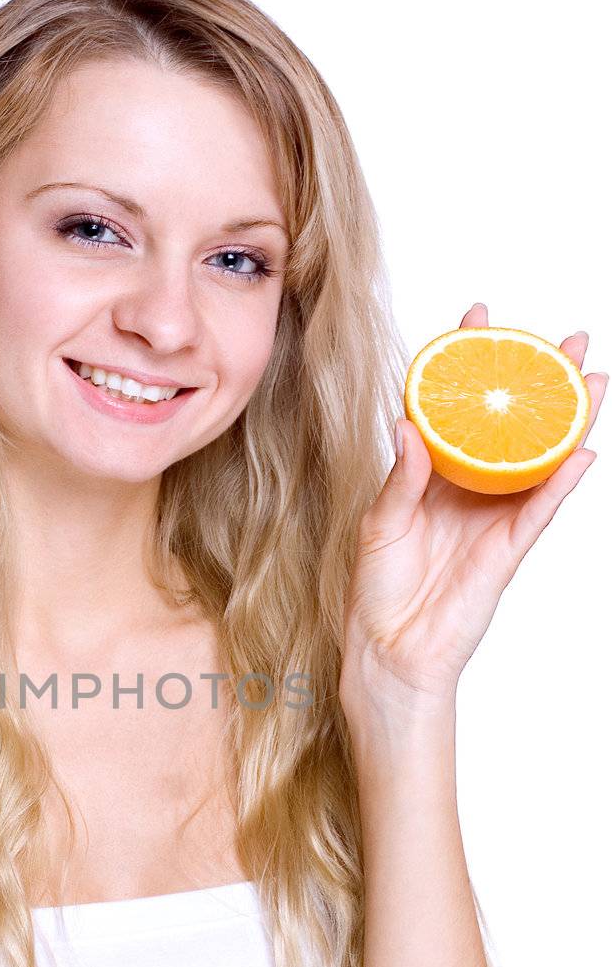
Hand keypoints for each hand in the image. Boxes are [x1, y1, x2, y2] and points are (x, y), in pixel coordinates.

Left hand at [340, 303, 605, 713]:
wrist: (388, 652)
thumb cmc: (376, 591)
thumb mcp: (379, 524)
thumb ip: (401, 478)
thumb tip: (409, 426)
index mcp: (432, 476)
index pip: (456, 409)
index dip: (470, 364)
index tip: (480, 314)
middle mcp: (468, 491)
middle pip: (511, 426)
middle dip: (538, 381)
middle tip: (563, 338)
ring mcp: (493, 518)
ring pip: (538, 460)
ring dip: (565, 421)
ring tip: (590, 379)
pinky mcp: (507, 551)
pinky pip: (540, 510)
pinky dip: (561, 483)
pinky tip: (580, 452)